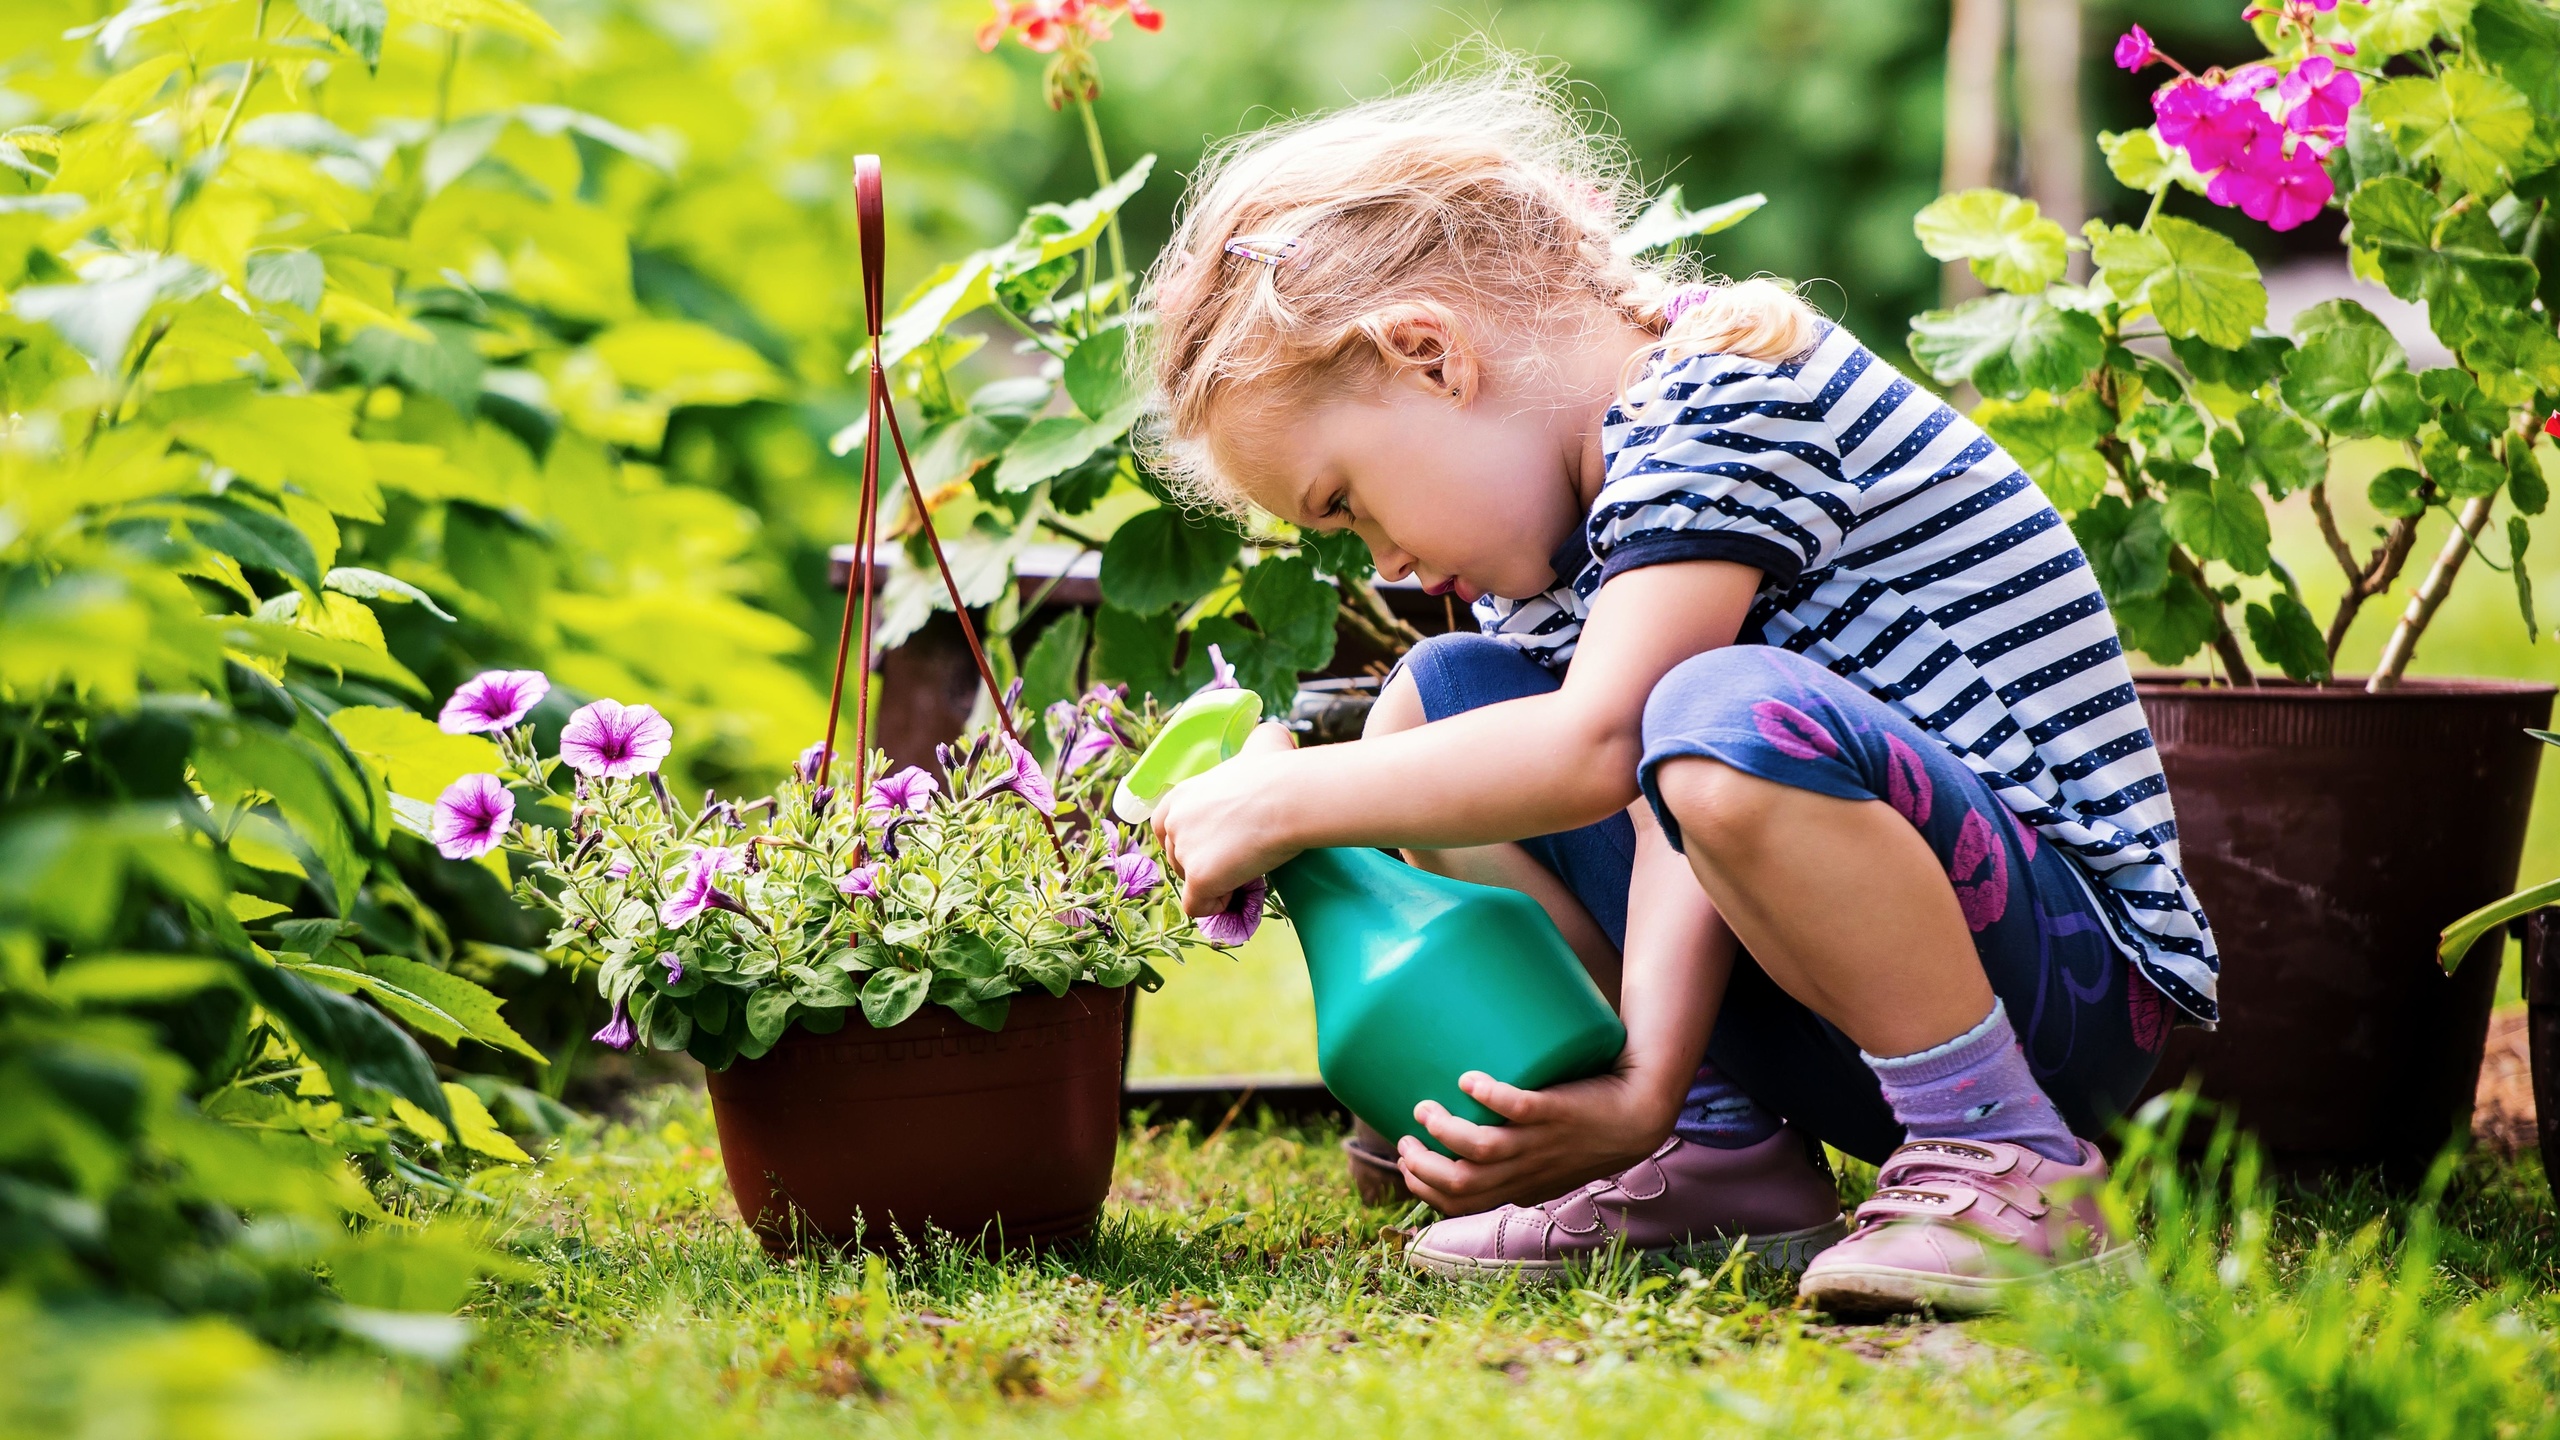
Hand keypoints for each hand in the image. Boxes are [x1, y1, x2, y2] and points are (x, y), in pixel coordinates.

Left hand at [1150, 720, 1302, 916]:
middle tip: (1238, 859)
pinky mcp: (1198, 877)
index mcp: (1180, 794)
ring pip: (1189, 883)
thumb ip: (1254, 744)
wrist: (1288, 797)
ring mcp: (1183, 850)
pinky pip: (1198, 907)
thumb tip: (1266, 742)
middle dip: (1204, 863)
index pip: (1165, 827)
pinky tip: (1237, 893)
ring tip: (1244, 874)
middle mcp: (1173, 821)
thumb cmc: (1279, 769)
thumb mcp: (1262, 742)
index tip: (1218, 845)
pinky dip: (1216, 906)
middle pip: (1177, 857)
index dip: (1189, 841)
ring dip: (1214, 884)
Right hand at [1394, 1066, 1678, 1214]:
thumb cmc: (1587, 1134)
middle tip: (1406, 1138)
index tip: (1406, 1161)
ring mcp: (1540, 1141)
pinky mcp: (1554, 1110)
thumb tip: (1465, 1135)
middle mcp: (1526, 1170)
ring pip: (1482, 1150)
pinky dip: (1488, 1096)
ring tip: (1426, 1107)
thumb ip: (1512, 1160)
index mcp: (1519, 1187)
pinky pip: (1517, 1107)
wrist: (1638, 1114)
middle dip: (1422, 1166)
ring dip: (1445, 1131)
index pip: (1459, 1204)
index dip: (1424, 1188)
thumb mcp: (1548, 1161)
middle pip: (1460, 1183)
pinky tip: (1470, 1080)